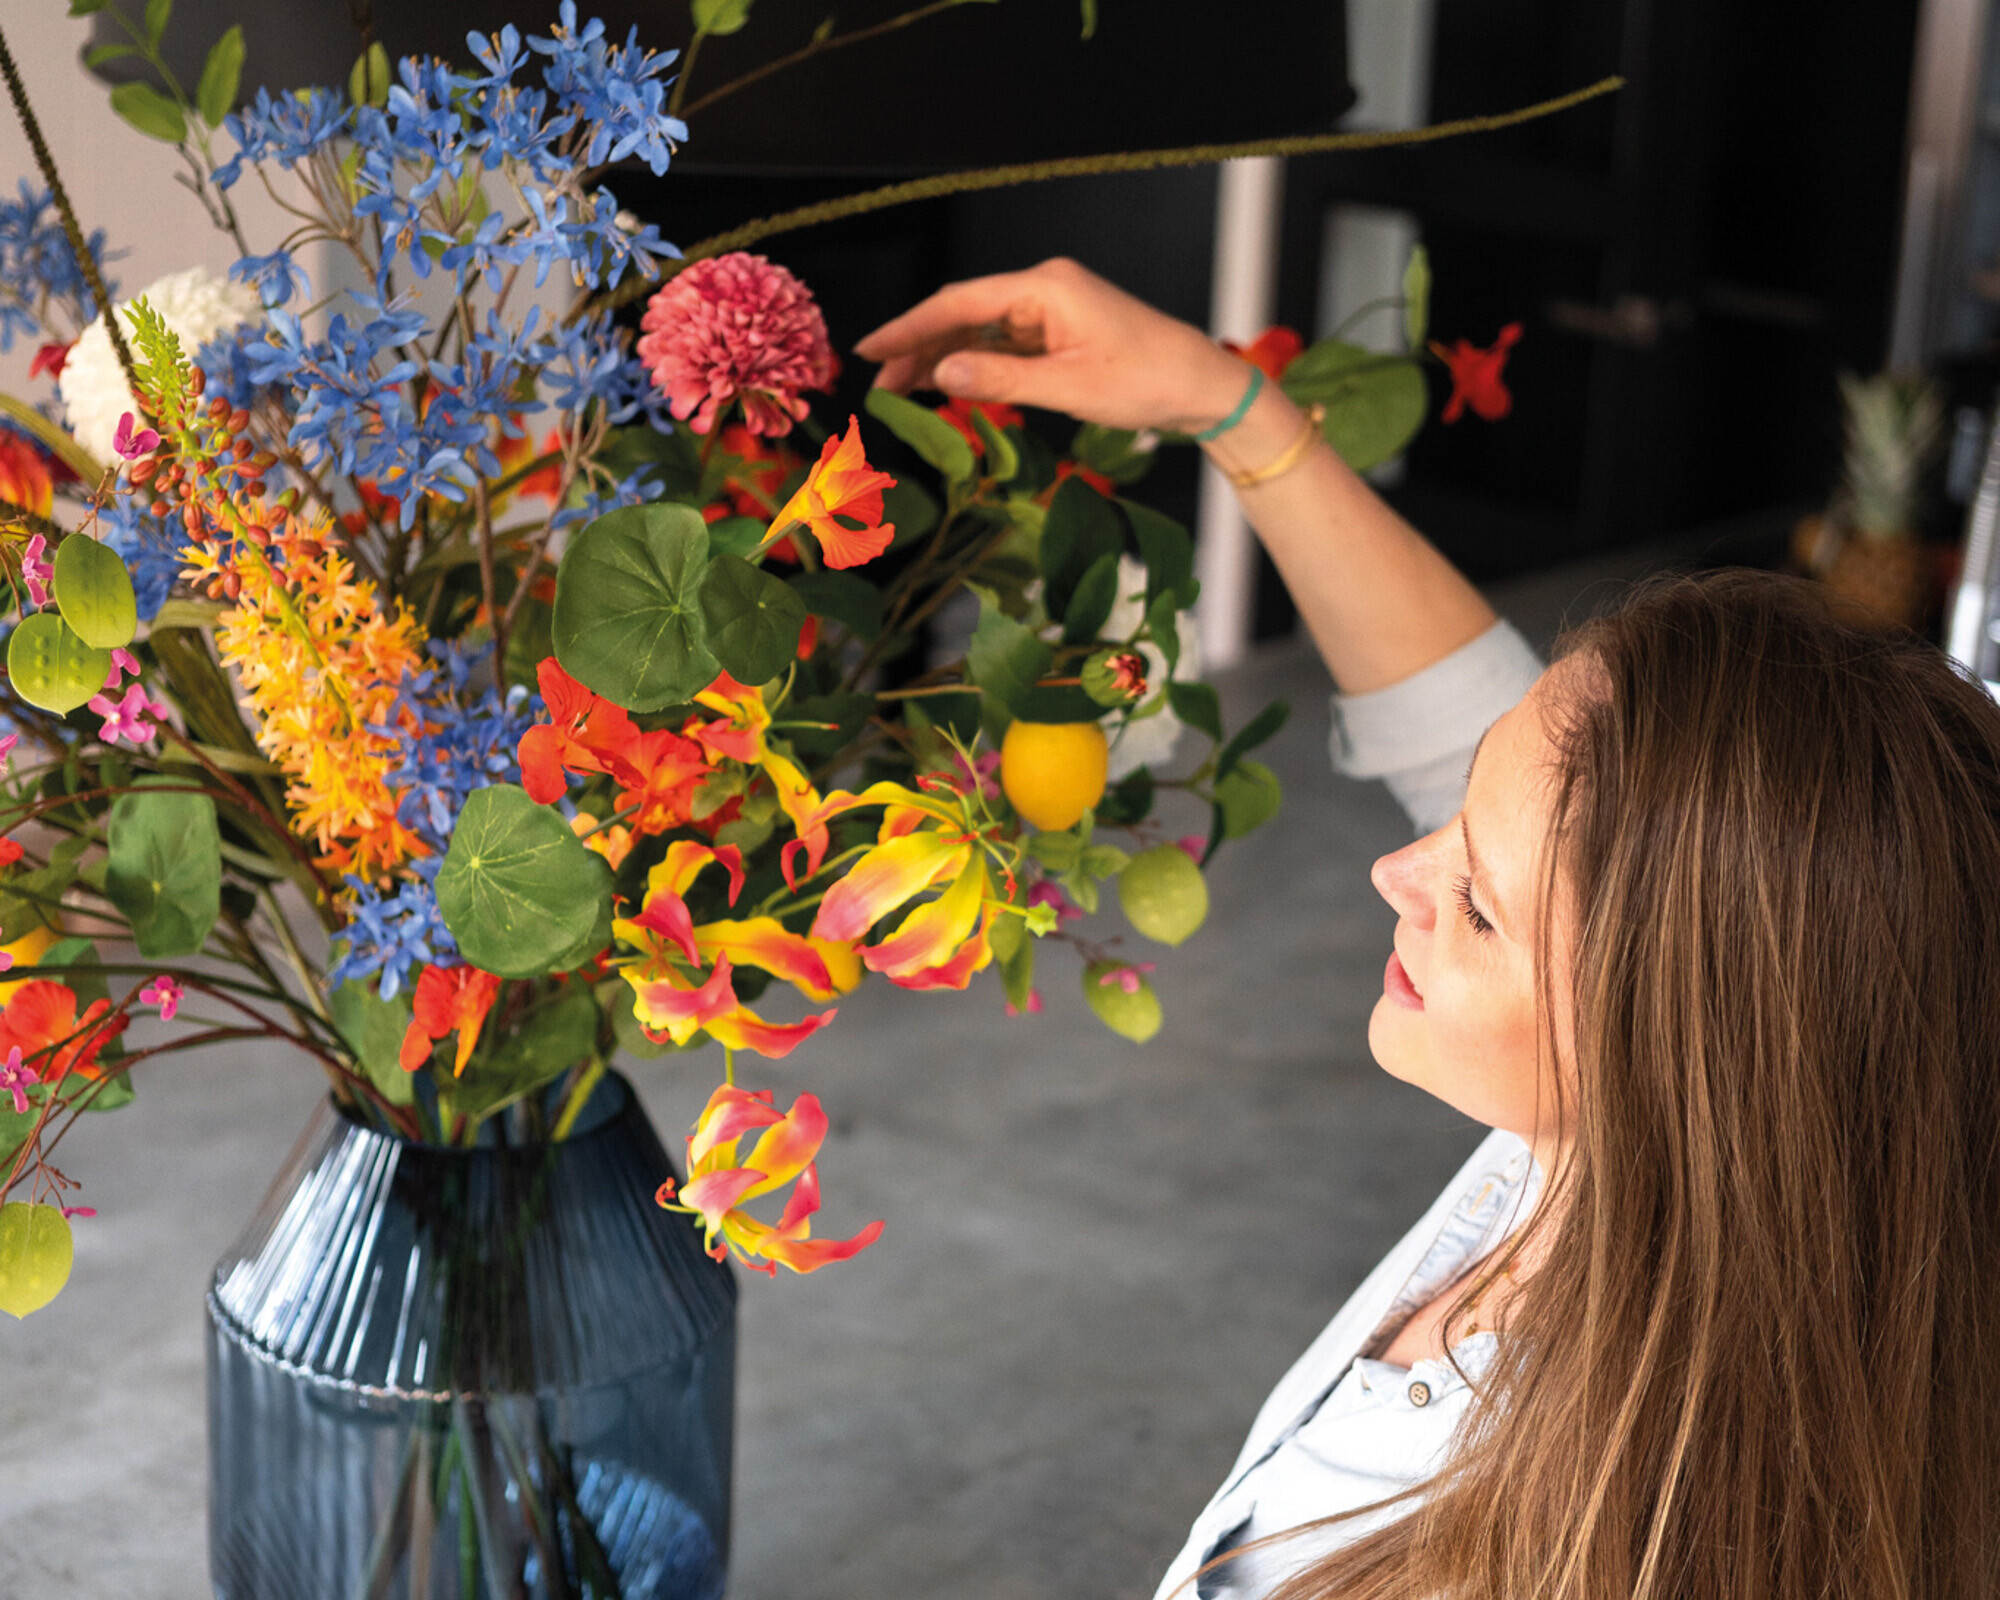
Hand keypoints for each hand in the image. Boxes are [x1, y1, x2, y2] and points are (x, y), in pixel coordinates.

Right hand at [853, 257, 1254, 433]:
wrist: (1201, 386)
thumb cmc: (1147, 382)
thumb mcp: (1069, 387)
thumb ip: (1000, 379)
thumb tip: (942, 370)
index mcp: (1045, 287)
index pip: (960, 302)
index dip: (910, 327)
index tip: (870, 350)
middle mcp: (1044, 288)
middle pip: (964, 313)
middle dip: (919, 347)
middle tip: (879, 384)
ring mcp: (1052, 308)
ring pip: (981, 330)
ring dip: (943, 358)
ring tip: (902, 391)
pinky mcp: (1060, 330)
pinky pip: (1004, 343)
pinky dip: (974, 363)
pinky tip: (947, 383)